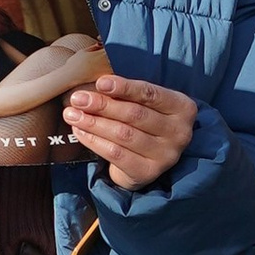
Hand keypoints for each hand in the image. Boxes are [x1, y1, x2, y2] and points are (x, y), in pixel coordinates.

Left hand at [62, 73, 197, 192]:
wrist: (149, 158)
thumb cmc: (145, 122)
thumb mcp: (145, 104)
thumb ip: (128, 94)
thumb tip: (96, 85)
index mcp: (183, 108)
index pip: (150, 94)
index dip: (124, 87)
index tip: (100, 83)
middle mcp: (180, 132)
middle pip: (135, 115)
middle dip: (102, 105)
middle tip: (77, 99)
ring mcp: (166, 155)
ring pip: (123, 135)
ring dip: (94, 123)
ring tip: (72, 114)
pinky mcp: (149, 172)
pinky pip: (116, 154)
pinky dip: (94, 141)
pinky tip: (80, 131)